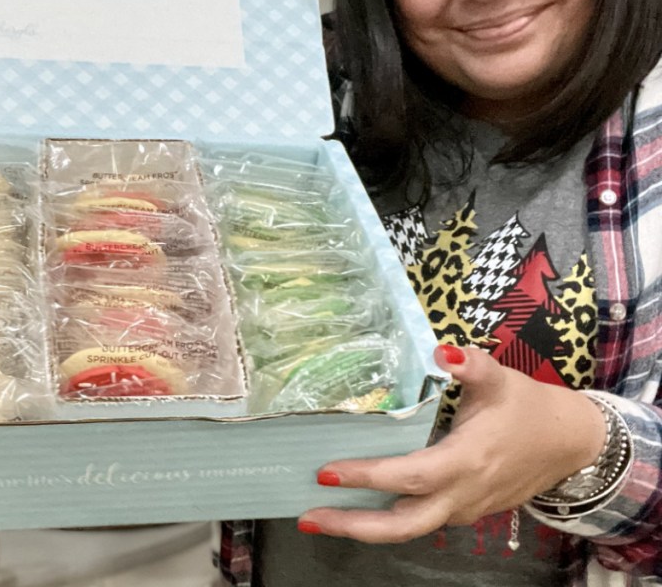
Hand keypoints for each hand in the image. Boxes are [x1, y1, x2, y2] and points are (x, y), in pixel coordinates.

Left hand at [298, 345, 606, 541]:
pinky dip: (385, 518)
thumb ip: (470, 365)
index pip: (410, 476)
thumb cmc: (529, 408)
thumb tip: (441, 351)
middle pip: (402, 524)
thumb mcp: (500, 379)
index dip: (368, 476)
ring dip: (363, 527)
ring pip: (409, 529)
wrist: (572, 443)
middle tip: (307, 516)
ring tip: (318, 516)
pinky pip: (420, 521)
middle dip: (353, 525)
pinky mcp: (465, 511)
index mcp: (467, 461)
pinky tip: (356, 506)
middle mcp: (462, 494)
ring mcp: (464, 509)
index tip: (326, 472)